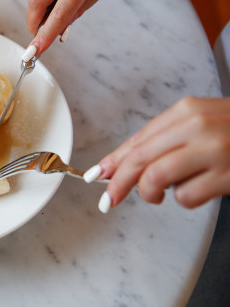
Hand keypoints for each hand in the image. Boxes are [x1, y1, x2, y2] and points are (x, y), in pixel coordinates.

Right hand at [26, 0, 156, 53]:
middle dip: (34, 23)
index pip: (60, 13)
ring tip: (51, 19)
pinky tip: (54, 1)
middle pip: (36, 1)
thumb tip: (62, 24)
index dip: (45, 36)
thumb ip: (83, 5)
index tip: (35, 51)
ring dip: (38, 10)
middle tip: (40, 37)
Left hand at [89, 97, 229, 211]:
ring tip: (159, 194)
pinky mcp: (227, 174)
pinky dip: (185, 199)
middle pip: (140, 158)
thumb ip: (162, 140)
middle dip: (119, 182)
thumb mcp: (198, 124)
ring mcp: (213, 150)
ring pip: (156, 177)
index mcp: (185, 111)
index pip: (138, 139)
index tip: (95, 175)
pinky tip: (200, 190)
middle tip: (108, 200)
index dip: (113, 160)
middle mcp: (197, 126)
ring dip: (150, 192)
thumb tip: (119, 165)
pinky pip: (187, 196)